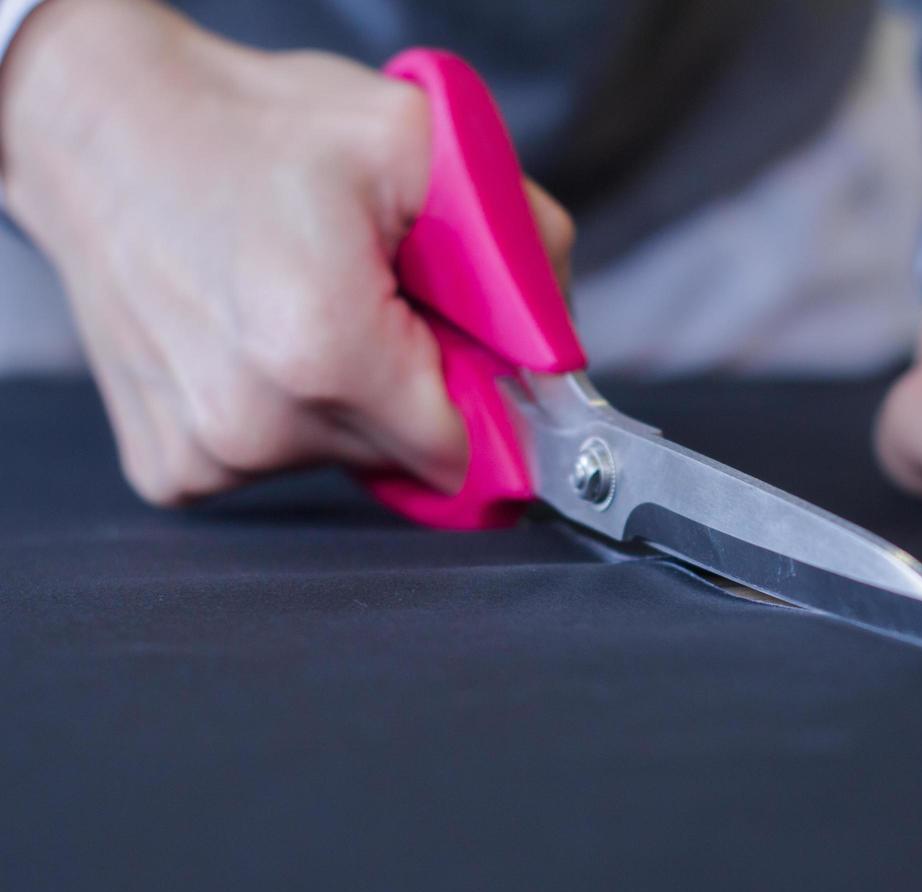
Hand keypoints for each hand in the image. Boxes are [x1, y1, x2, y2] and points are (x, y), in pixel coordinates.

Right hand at [0, 0, 574, 505]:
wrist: (98, 129)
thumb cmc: (248, 128)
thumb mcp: (417, 138)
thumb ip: (519, 237)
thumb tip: (556, 338)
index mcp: (326, 351)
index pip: (468, 450)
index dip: (483, 396)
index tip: (462, 345)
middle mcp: (257, 423)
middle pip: (407, 457)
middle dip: (417, 387)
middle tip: (373, 298)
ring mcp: (206, 455)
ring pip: (343, 459)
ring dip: (349, 398)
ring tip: (300, 304)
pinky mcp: (171, 467)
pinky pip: (274, 461)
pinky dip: (284, 410)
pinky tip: (252, 336)